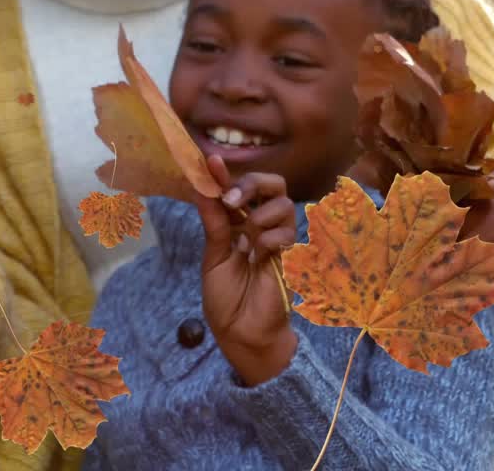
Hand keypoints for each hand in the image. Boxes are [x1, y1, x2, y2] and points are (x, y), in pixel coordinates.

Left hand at [194, 156, 297, 386]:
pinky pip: (286, 233)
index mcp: (241, 223)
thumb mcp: (213, 257)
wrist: (240, 333)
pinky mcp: (292, 256)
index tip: (210, 161)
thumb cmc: (226, 299)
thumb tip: (201, 188)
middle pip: (274, 184)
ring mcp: (279, 239)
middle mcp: (263, 226)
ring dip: (259, 217)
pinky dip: (268, 241)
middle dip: (253, 183)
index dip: (225, 173)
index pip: (239, 188)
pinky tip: (257, 259)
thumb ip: (213, 223)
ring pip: (284, 204)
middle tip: (232, 198)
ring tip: (246, 242)